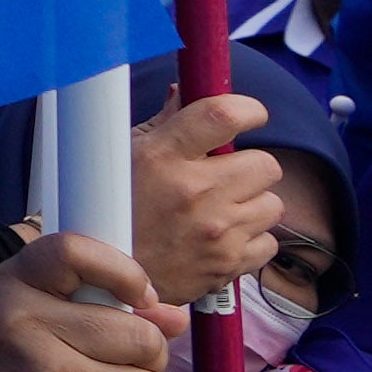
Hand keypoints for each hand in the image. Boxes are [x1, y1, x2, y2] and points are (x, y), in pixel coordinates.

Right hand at [0, 230, 177, 371]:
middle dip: (146, 354)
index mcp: (12, 290)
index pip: (75, 252)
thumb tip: (174, 318)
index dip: (124, 271)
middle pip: (140, 333)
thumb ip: (98, 309)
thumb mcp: (25, 321)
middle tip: (114, 363)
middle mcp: (28, 327)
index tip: (140, 295)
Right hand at [122, 89, 282, 311]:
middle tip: (225, 178)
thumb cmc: (107, 211)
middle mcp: (194, 193)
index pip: (225, 115)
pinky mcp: (228, 265)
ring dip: (251, 206)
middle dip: (249, 168)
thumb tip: (188, 91)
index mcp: (163, 157)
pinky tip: (221, 240)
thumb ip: (164, 123)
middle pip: (266, 165)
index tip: (250, 116)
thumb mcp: (123, 156)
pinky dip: (251, 241)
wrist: (99, 280)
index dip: (248, 110)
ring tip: (220, 212)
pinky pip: (268, 242)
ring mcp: (216, 232)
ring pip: (273, 204)